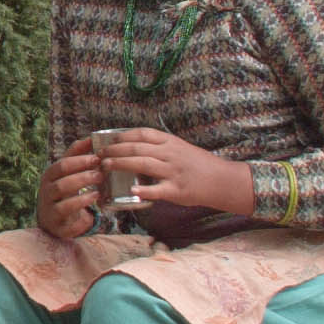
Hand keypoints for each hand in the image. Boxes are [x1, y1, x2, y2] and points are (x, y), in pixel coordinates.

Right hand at [37, 140, 108, 239]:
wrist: (53, 221)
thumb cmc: (64, 193)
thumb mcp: (67, 174)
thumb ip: (77, 156)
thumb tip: (90, 137)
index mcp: (51, 175)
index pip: (63, 164)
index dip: (80, 160)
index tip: (98, 158)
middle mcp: (46, 188)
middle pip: (61, 178)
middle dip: (82, 175)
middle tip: (101, 173)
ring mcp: (49, 204)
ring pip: (62, 194)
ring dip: (82, 190)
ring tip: (98, 190)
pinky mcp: (55, 221)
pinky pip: (66, 212)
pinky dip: (80, 208)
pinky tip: (93, 207)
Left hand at [99, 127, 256, 217]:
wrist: (223, 180)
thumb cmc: (199, 165)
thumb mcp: (180, 148)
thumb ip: (160, 147)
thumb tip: (134, 146)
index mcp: (170, 142)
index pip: (141, 134)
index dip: (121, 136)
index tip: (107, 140)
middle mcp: (170, 154)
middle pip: (137, 147)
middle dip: (114, 151)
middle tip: (99, 155)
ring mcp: (173, 171)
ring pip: (143, 163)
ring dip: (121, 164)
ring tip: (105, 167)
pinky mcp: (177, 190)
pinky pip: (157, 189)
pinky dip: (144, 190)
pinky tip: (132, 190)